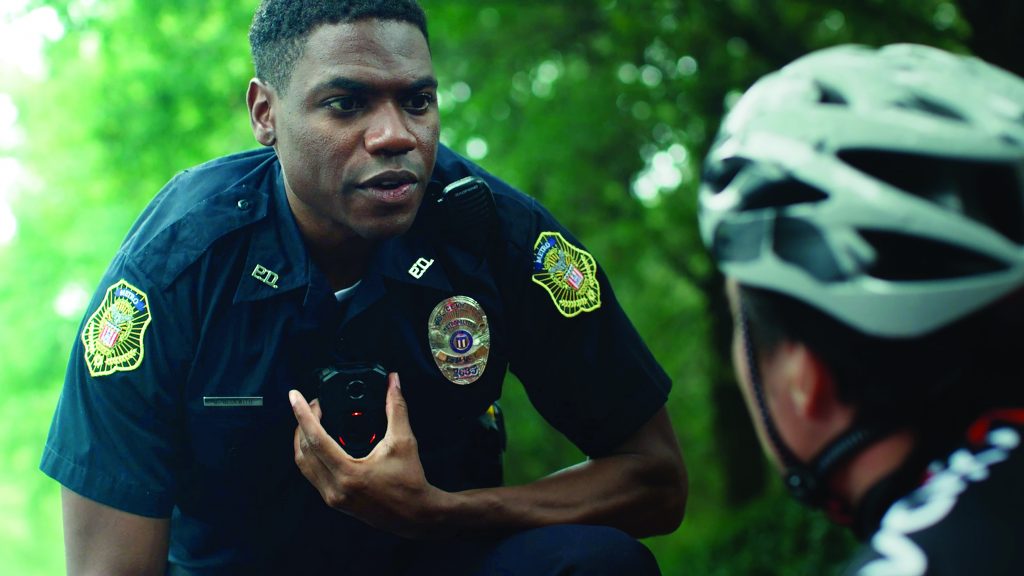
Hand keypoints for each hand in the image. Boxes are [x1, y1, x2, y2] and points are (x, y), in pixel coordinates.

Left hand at [290, 373, 449, 538]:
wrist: (415, 514)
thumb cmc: (410, 481)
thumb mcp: (404, 442)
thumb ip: (396, 409)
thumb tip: (392, 383)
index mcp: (349, 473)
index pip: (316, 438)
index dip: (303, 414)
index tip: (295, 396)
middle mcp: (335, 487)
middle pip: (304, 450)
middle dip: (302, 423)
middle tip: (312, 404)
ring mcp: (332, 496)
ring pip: (304, 464)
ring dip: (302, 440)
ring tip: (310, 420)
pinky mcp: (334, 500)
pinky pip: (311, 474)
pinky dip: (310, 455)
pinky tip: (318, 442)